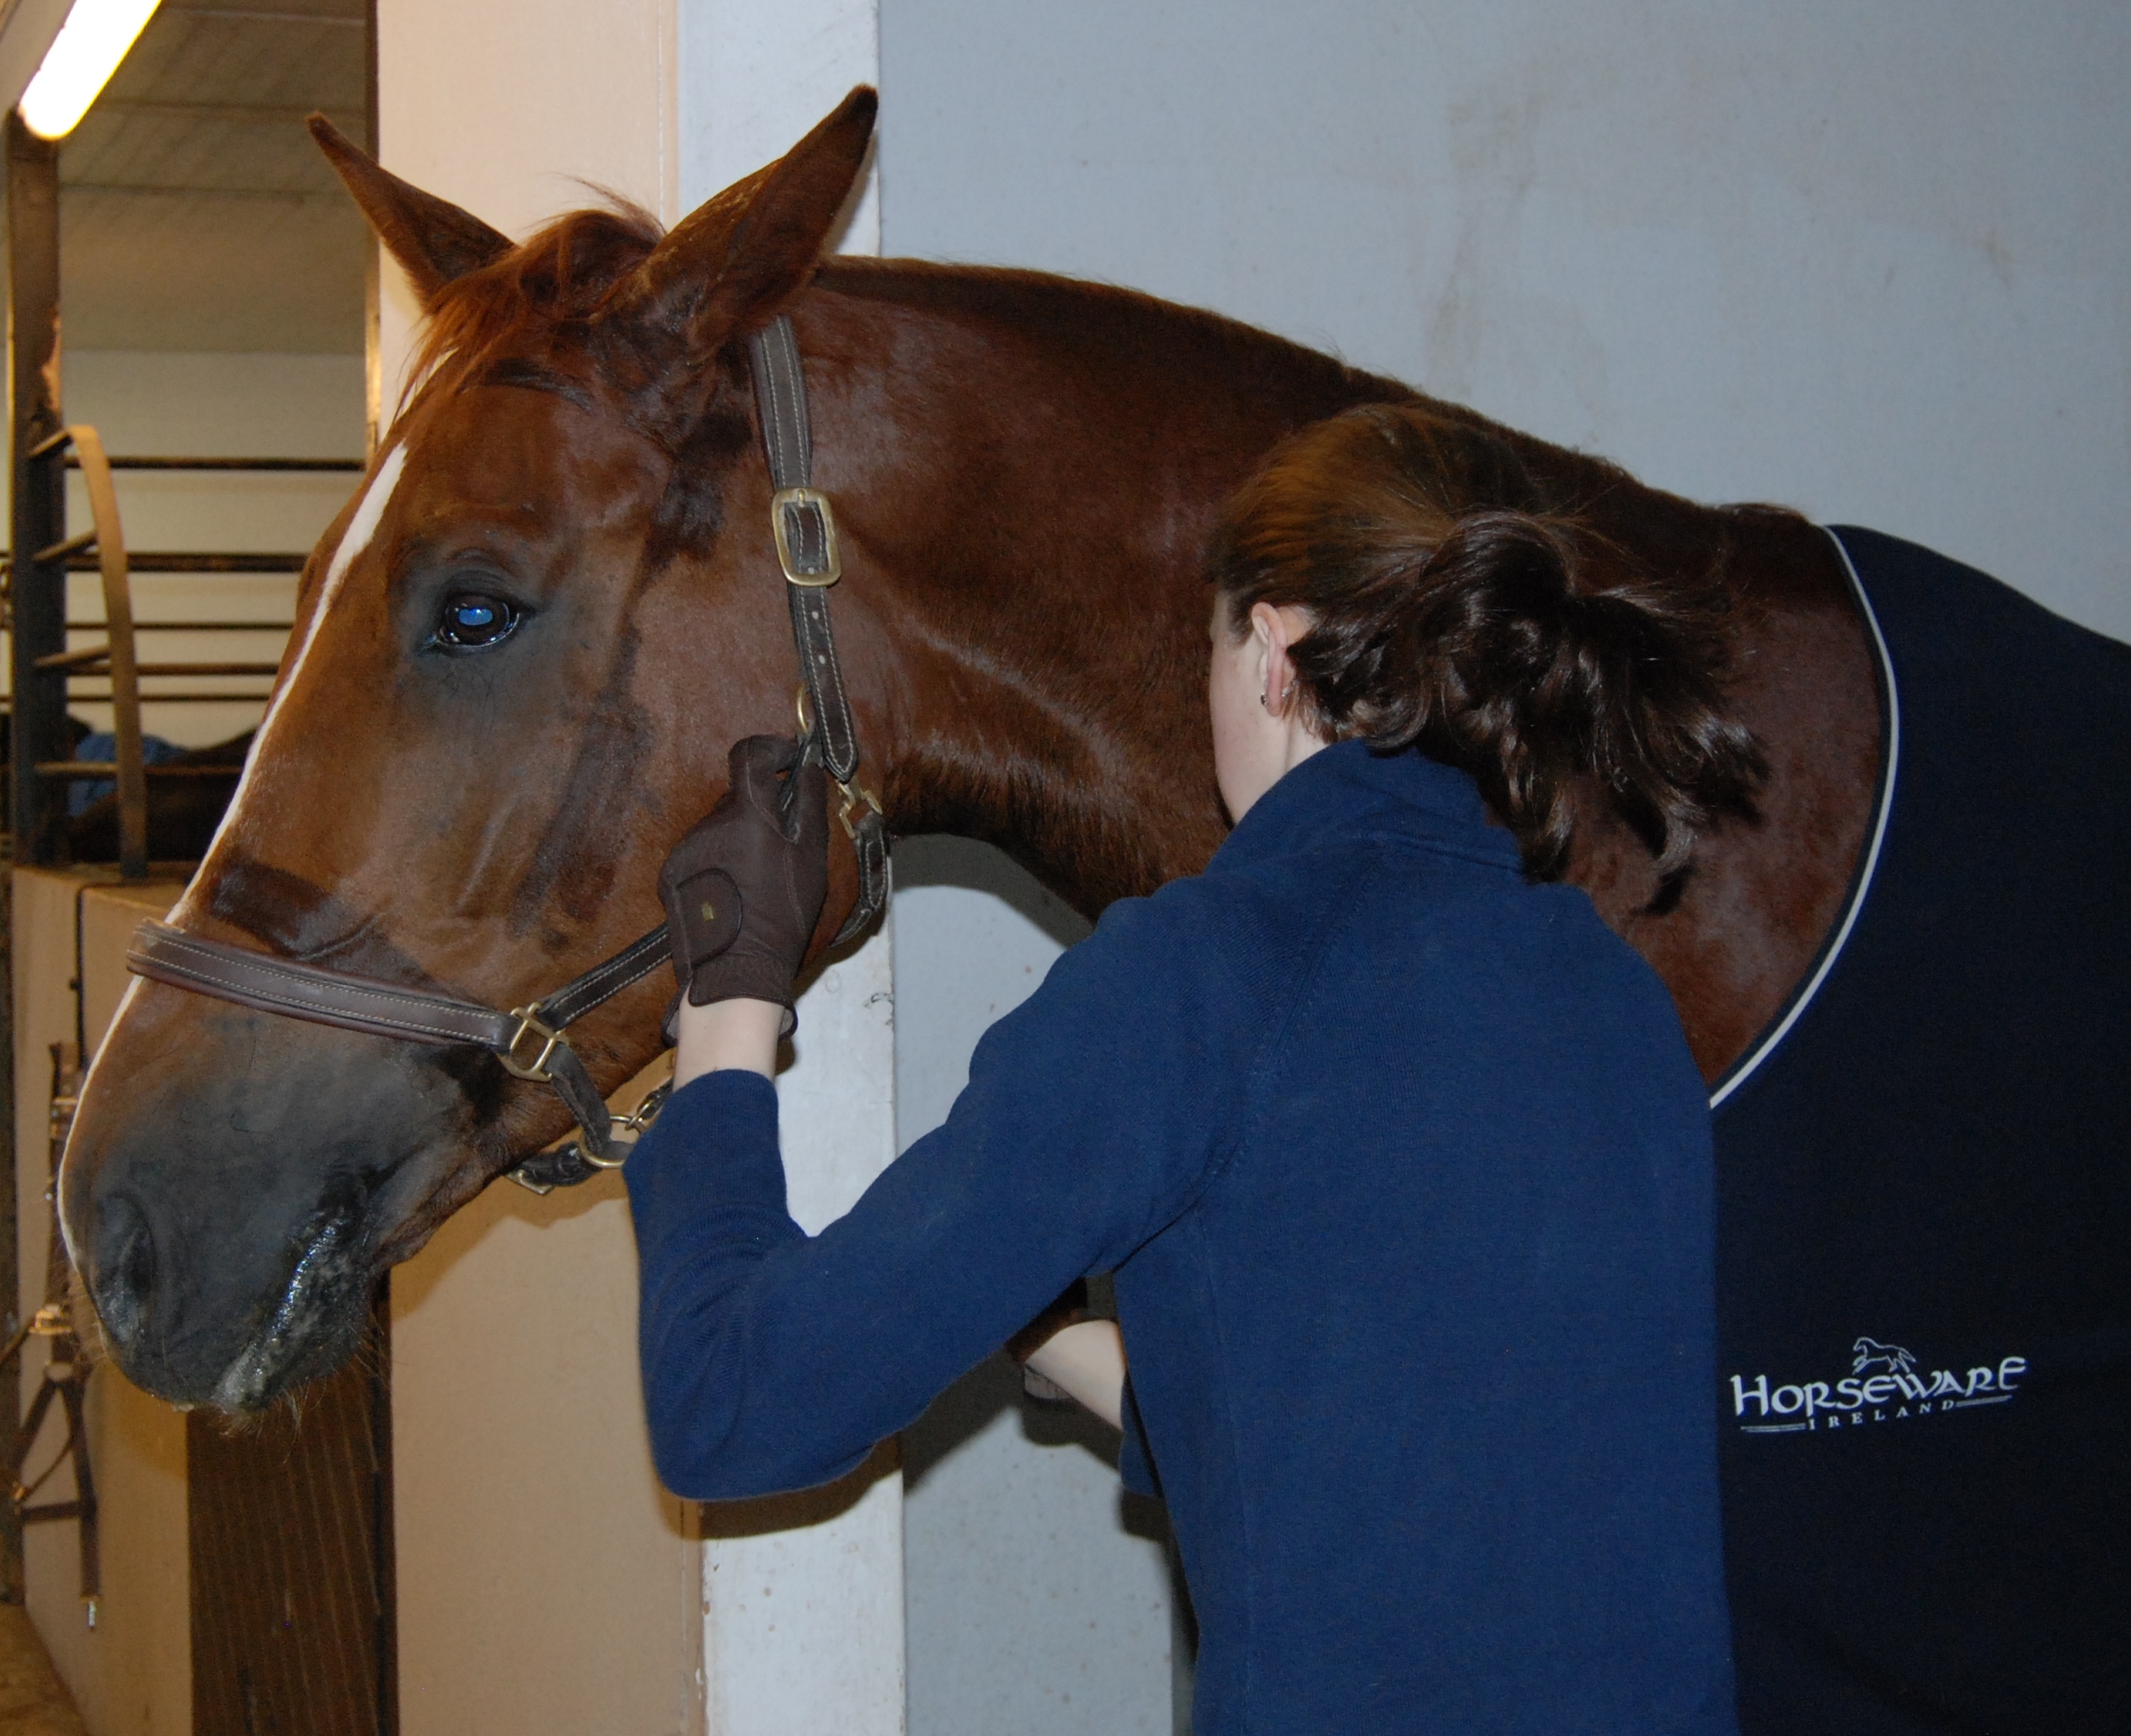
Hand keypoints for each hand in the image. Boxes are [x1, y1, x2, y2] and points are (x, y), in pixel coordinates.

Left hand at [659, 736, 828, 1032]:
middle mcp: (708, 823)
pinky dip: (718, 862)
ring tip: (757, 879)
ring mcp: (685, 849)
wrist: (735, 973)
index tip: (787, 760)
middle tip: (783, 842)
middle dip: (759, 808)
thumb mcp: (810, 860)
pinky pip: (699, 853)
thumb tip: (811, 766)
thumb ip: (811, 806)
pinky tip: (733, 894)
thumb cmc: (783, 916)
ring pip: (717, 827)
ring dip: (738, 838)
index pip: (748, 753)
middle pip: (736, 797)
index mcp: (746, 813)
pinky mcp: (669, 874)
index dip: (770, 749)